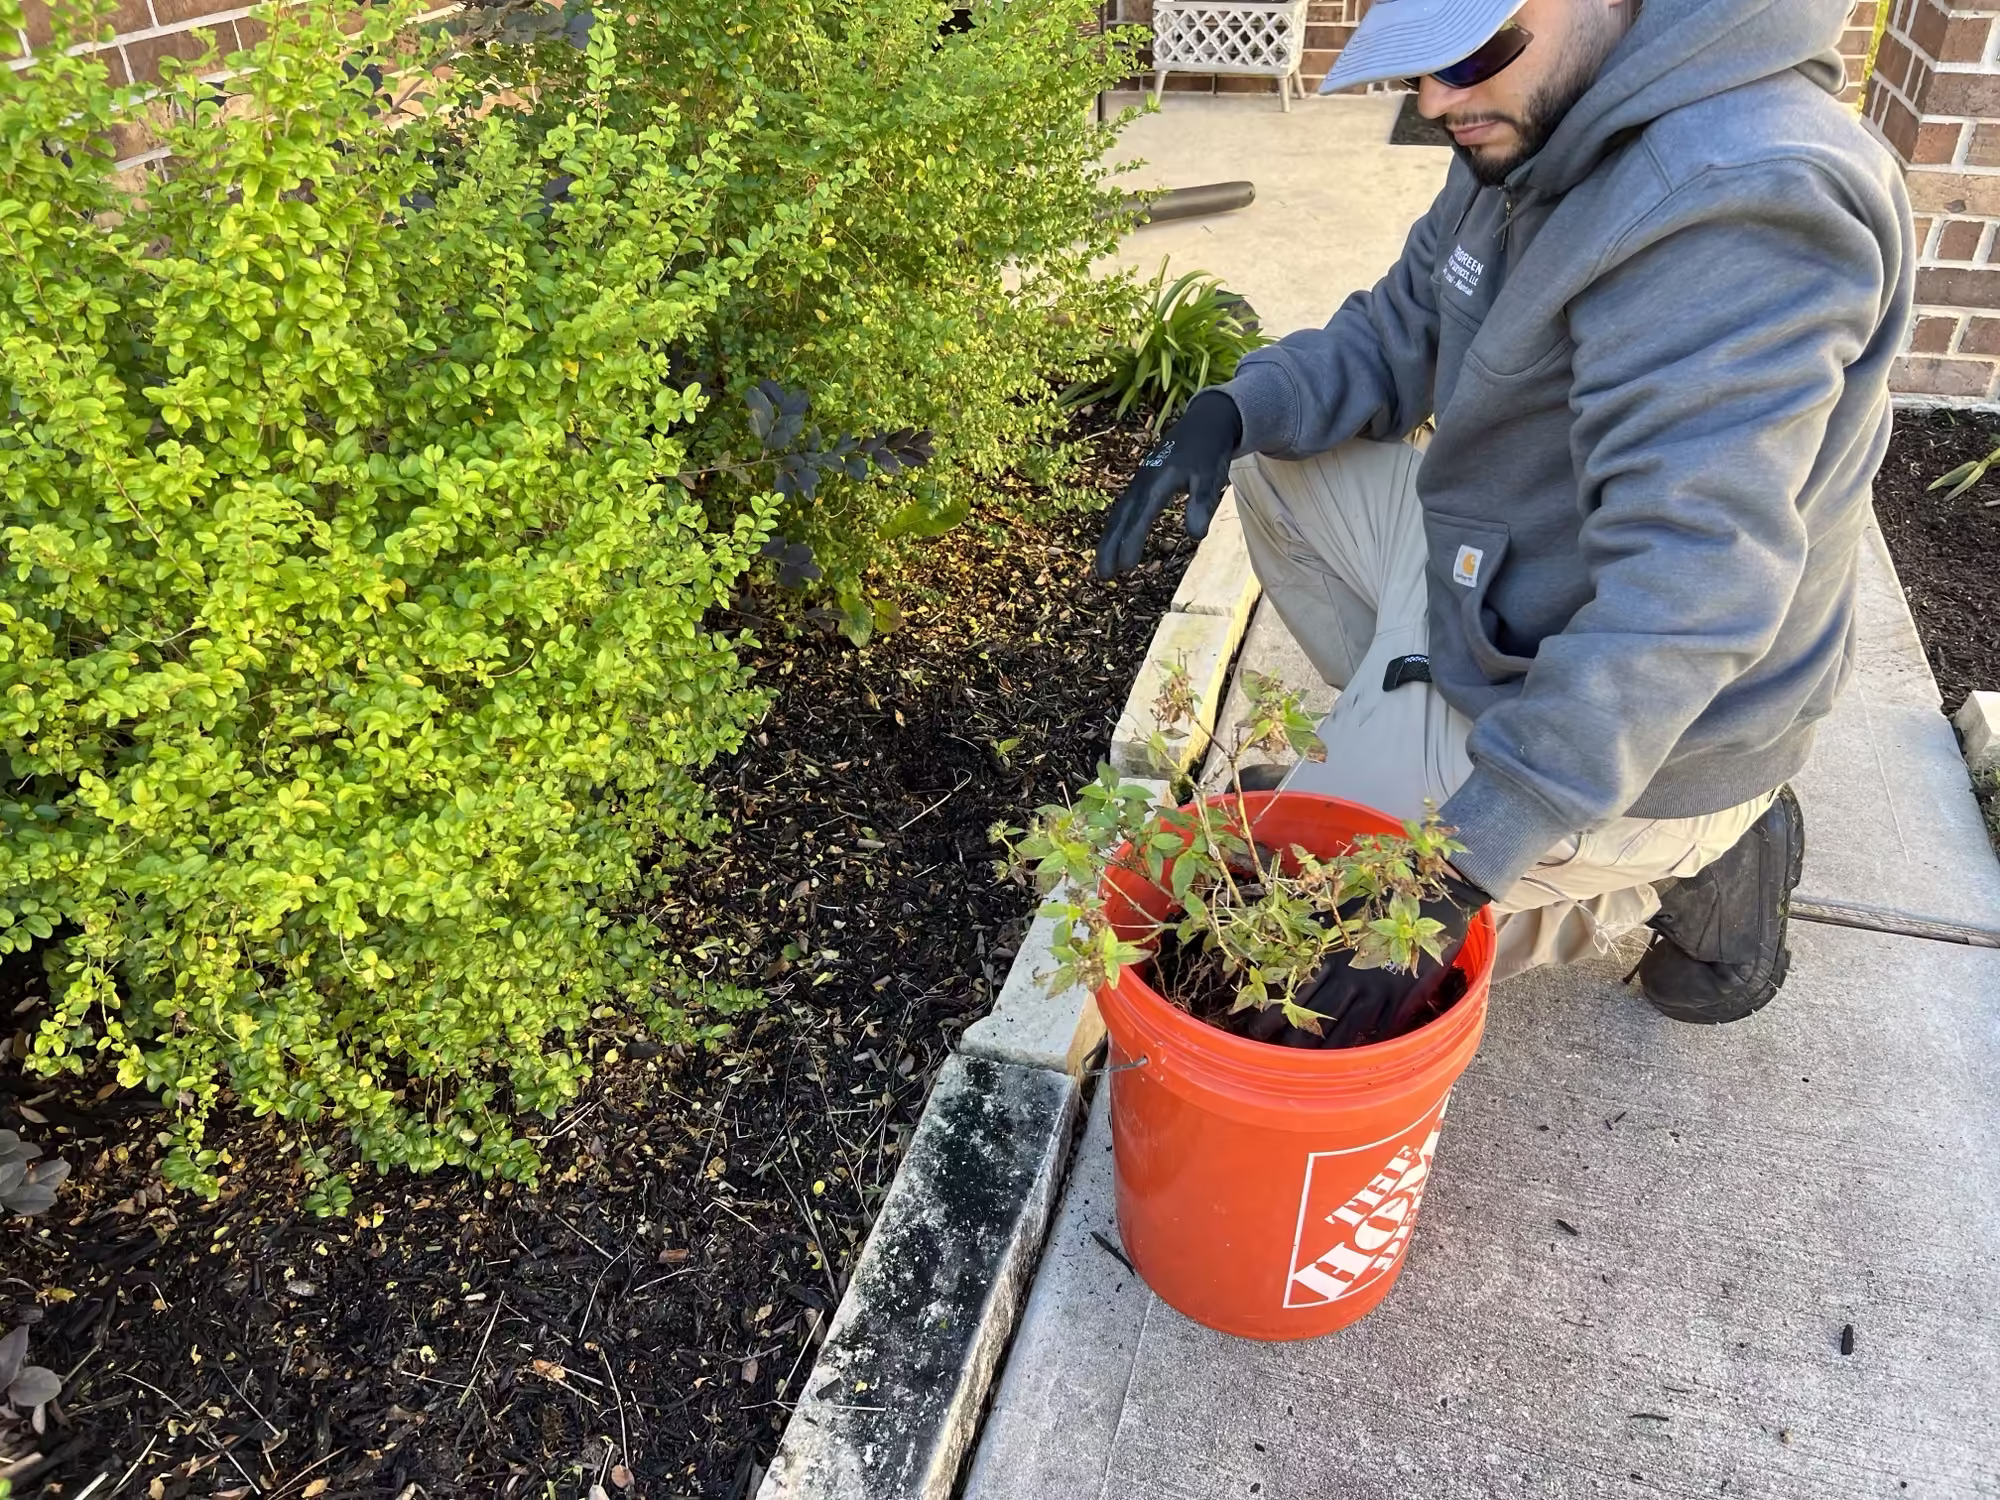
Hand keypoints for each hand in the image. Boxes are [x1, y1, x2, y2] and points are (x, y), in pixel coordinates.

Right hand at [1094, 390, 1241, 577]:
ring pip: (1119, 514)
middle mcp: (1143, 482)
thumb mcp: (1211, 477)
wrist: (1205, 424)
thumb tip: (1195, 536)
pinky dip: (1116, 528)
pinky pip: (1123, 509)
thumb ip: (1202, 504)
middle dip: (1110, 546)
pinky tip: (1114, 542)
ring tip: (1104, 568)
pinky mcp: (1142, 483)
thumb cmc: (1209, 453)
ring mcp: (1140, 482)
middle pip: (1121, 517)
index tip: (1127, 566)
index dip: (1132, 541)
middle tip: (1105, 574)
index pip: (1141, 517)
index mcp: (1159, 482)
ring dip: (1109, 540)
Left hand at [1242, 872, 1490, 1049]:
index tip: (1253, 1029)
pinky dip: (1370, 1045)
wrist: (1434, 893)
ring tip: (1306, 1071)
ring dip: (1326, 1051)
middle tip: (1272, 1059)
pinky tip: (1357, 1063)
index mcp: (1332, 954)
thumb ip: (1315, 926)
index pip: (1295, 990)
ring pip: (1347, 1029)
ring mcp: (1379, 988)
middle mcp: (1351, 976)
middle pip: (1316, 1016)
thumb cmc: (1383, 896)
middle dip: (1292, 1040)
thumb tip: (1276, 929)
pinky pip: (1385, 1028)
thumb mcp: (1341, 908)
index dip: (1273, 1013)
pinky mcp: (1406, 996)